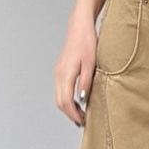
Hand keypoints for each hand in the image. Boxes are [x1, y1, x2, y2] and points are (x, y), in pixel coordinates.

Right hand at [54, 12, 97, 126]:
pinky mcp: (60, 70)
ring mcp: (58, 72)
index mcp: (65, 74)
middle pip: (60, 102)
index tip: (82, 122)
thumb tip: (82, 100)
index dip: (73, 114)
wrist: (79, 26)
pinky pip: (61, 90)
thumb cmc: (87, 43)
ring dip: (68, 108)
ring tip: (81, 114)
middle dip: (70, 114)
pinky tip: (77, 102)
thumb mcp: (91, 65)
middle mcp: (58, 74)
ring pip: (59, 97)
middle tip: (83, 122)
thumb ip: (86, 83)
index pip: (66, 101)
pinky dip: (67, 99)